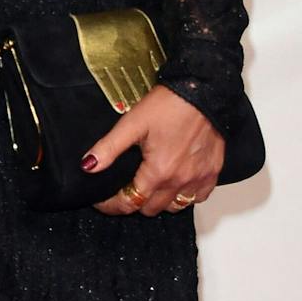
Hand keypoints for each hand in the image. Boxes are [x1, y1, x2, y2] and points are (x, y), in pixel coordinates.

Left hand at [86, 85, 225, 215]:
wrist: (204, 91)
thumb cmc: (170, 105)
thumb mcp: (132, 123)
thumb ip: (109, 147)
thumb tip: (88, 165)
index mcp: (158, 171)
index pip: (129, 203)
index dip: (111, 206)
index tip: (103, 202)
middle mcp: (180, 180)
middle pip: (151, 209)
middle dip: (134, 202)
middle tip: (126, 189)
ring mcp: (199, 178)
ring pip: (175, 207)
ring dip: (160, 201)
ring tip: (150, 187)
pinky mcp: (213, 172)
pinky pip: (198, 197)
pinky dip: (185, 195)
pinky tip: (177, 183)